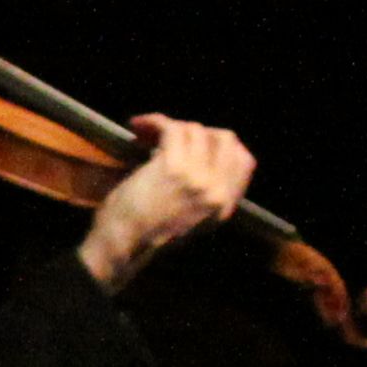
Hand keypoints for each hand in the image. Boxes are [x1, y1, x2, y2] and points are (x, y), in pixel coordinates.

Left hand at [79, 116, 253, 292]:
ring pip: (195, 130)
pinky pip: (172, 128)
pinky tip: (139, 125)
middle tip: (174, 135)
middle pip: (225, 138)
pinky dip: (154, 122)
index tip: (198, 143)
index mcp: (224, 206)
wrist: (122, 244)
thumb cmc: (145, 233)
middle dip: (198, 131)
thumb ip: (205, 192)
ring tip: (148, 135)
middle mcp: (217, 190)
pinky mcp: (173, 166)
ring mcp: (197, 177)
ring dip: (170, 127)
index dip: (221, 145)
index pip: (244, 161)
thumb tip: (203, 155)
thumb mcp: (190, 219)